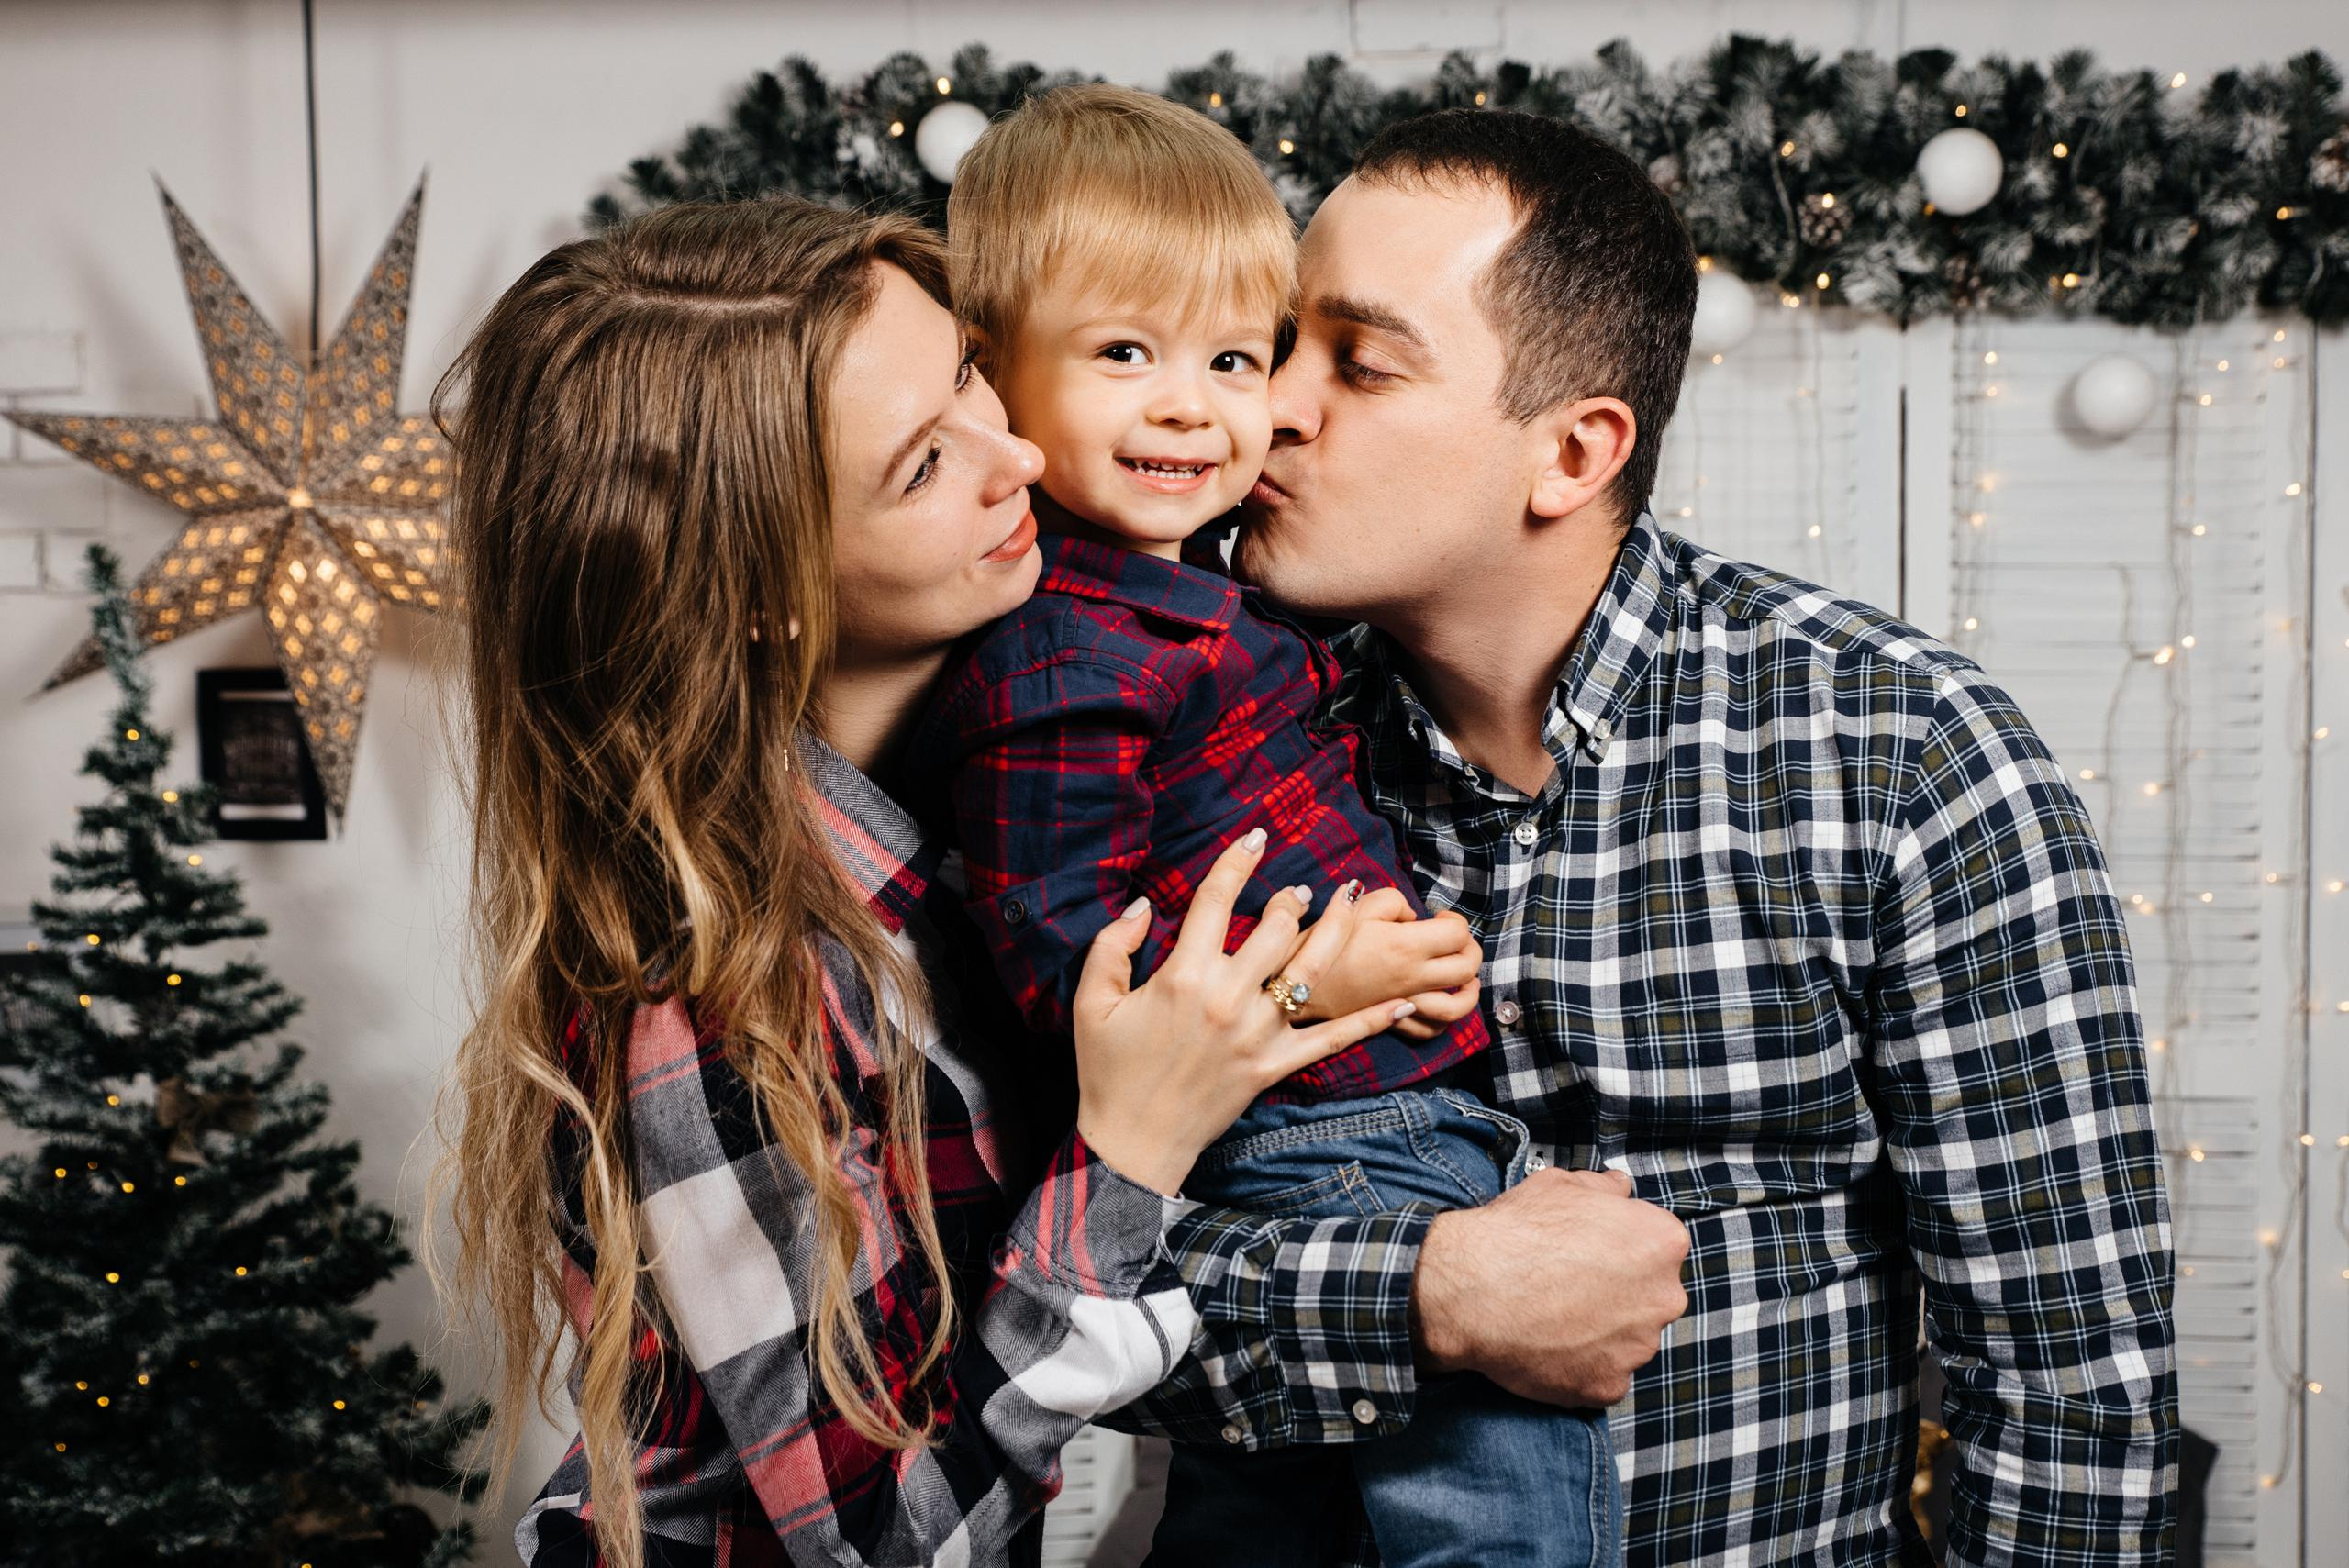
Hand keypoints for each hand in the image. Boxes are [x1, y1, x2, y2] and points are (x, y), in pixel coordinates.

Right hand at [1069, 829, 1418, 1194]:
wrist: (1133, 1143)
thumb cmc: (1107, 1072)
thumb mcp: (1092, 1004)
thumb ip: (1111, 947)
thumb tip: (1142, 905)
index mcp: (1182, 975)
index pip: (1214, 899)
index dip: (1237, 859)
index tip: (1256, 835)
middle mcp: (1227, 997)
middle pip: (1275, 928)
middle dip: (1292, 899)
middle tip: (1302, 889)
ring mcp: (1257, 1034)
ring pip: (1311, 971)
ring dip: (1337, 931)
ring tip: (1351, 903)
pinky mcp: (1275, 1066)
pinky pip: (1332, 1040)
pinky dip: (1371, 1021)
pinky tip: (1404, 1002)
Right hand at [1295, 886, 1481, 1040]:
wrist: (1292, 982)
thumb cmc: (1322, 942)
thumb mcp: (1357, 905)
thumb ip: (1395, 902)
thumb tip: (1413, 917)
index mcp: (1406, 946)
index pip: (1457, 934)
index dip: (1455, 921)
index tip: (1439, 916)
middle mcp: (1412, 978)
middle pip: (1466, 968)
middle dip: (1471, 949)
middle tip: (1456, 939)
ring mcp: (1403, 1004)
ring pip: (1457, 1007)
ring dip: (1470, 991)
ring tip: (1468, 979)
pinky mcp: (1389, 1021)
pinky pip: (1430, 1029)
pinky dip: (1444, 1020)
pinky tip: (1441, 1005)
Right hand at [1410, 1168, 1689, 1406]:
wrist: (1472, 1287)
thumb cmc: (1517, 1232)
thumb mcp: (1561, 1184)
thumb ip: (1605, 1187)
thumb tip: (1619, 1187)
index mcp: (1660, 1242)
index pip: (1659, 1247)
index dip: (1624, 1249)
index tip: (1594, 1253)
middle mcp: (1663, 1297)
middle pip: (1651, 1296)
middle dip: (1620, 1294)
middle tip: (1572, 1287)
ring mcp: (1638, 1347)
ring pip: (1629, 1340)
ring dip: (1602, 1332)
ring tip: (1555, 1318)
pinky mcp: (1610, 1385)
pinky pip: (1603, 1376)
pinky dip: (1581, 1366)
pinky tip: (1549, 1346)